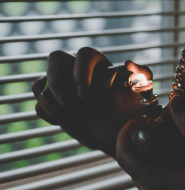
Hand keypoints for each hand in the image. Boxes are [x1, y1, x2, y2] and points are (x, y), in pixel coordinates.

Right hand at [32, 47, 151, 157]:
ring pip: (40, 83)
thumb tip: (128, 63)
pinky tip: (67, 121)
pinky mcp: (54, 104)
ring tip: (71, 117)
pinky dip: (48, 114)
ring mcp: (63, 88)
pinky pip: (38, 104)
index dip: (81, 71)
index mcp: (99, 66)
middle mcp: (78, 72)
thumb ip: (142, 76)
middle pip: (55, 58)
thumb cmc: (129, 113)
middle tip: (69, 103)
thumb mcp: (141, 95)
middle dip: (57, 81)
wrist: (116, 135)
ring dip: (50, 102)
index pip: (84, 54)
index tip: (85, 95)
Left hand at [116, 95, 184, 189]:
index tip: (135, 119)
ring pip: (143, 173)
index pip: (124, 156)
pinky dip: (157, 166)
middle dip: (139, 141)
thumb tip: (175, 101)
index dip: (124, 134)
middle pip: (132, 164)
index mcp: (156, 185)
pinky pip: (153, 183)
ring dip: (148, 154)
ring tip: (166, 138)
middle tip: (154, 125)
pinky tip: (176, 157)